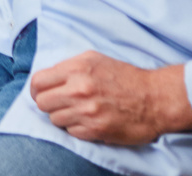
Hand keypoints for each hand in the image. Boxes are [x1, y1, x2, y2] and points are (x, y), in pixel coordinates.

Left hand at [29, 53, 191, 145]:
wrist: (155, 99)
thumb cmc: (125, 77)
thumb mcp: (95, 59)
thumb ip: (69, 66)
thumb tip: (48, 77)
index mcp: (77, 69)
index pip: (38, 82)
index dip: (36, 89)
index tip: (41, 92)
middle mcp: (79, 90)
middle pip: (42, 102)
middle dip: (47, 103)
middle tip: (58, 103)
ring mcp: (87, 112)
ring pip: (54, 119)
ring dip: (62, 116)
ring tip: (77, 111)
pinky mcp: (95, 130)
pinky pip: (71, 132)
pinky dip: (76, 127)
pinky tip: (88, 120)